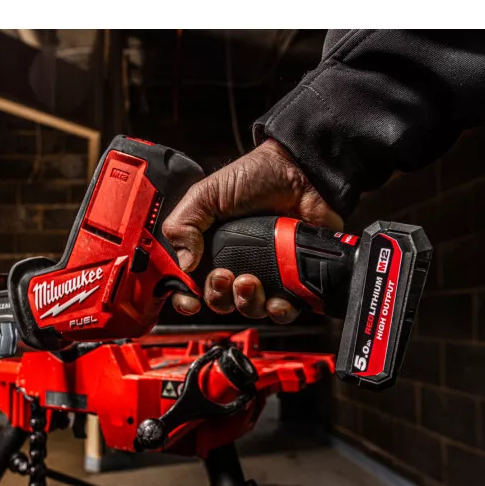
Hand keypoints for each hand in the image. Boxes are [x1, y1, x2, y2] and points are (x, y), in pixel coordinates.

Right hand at [162, 139, 343, 322]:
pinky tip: (277, 299)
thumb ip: (183, 224)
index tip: (189, 301)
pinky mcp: (293, 278)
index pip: (190, 285)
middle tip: (224, 275)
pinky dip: (279, 311)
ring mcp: (266, 273)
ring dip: (247, 303)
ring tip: (251, 280)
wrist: (301, 173)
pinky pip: (284, 310)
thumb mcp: (205, 194)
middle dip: (218, 296)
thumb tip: (183, 263)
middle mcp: (236, 264)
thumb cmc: (254, 177)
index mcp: (209, 249)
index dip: (185, 299)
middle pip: (219, 302)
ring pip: (250, 309)